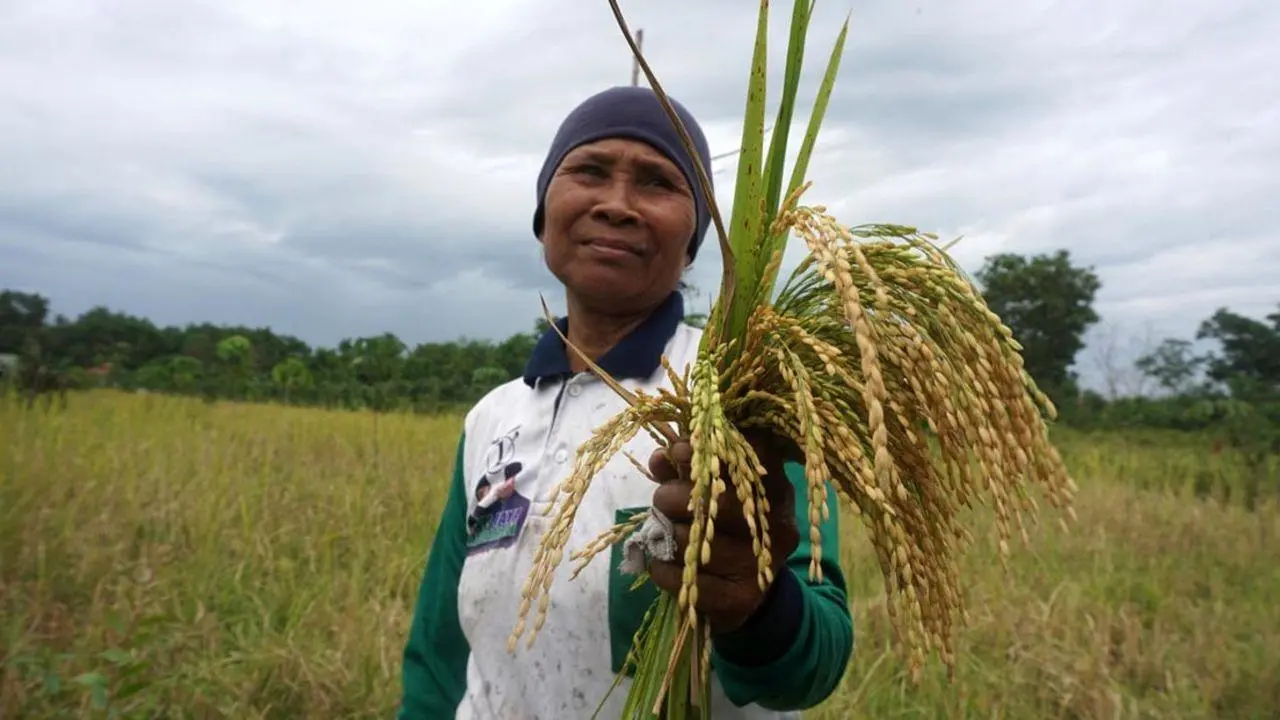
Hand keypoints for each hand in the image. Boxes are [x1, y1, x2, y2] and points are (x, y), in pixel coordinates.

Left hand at [645, 430, 800, 633]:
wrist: (751, 594)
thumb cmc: (726, 528)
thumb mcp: (713, 492)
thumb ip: (687, 470)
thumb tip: (660, 457)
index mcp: (775, 488)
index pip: (748, 457)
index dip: (706, 450)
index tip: (678, 451)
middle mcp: (775, 524)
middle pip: (716, 501)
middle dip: (673, 496)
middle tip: (661, 500)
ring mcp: (760, 563)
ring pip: (695, 541)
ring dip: (665, 535)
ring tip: (662, 533)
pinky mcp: (741, 598)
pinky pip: (686, 579)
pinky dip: (663, 569)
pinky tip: (662, 563)